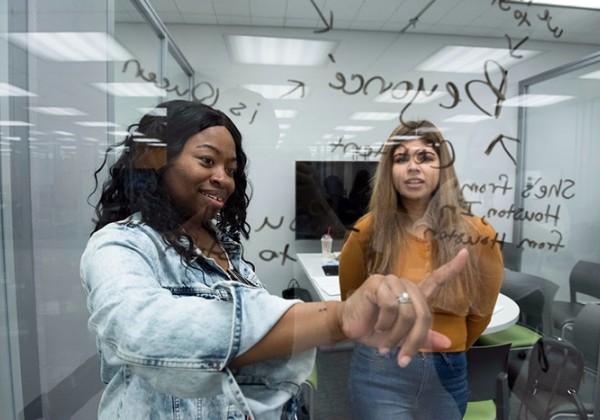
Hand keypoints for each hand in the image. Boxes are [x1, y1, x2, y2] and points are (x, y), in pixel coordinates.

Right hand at [338, 248, 468, 366]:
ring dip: (396, 335)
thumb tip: (447, 343)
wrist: (348, 327)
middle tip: (403, 358)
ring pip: (408, 312)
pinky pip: (391, 307)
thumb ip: (423, 337)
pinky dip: (384, 324)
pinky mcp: (377, 283)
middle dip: (415, 340)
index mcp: (413, 295)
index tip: (465, 253)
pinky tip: (376, 326)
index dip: (452, 268)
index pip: (436, 279)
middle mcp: (405, 285)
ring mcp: (391, 282)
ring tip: (385, 345)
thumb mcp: (401, 338)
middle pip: (423, 312)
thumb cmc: (374, 330)